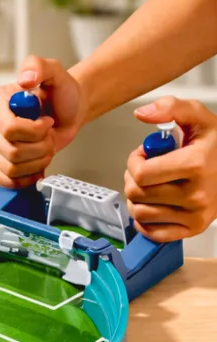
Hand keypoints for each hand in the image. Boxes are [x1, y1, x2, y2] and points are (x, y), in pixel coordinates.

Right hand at [0, 55, 86, 187]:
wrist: (66, 112)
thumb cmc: (59, 93)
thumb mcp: (55, 72)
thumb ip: (39, 67)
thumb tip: (25, 80)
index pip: (9, 129)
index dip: (35, 131)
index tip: (47, 121)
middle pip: (12, 152)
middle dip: (40, 147)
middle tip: (48, 135)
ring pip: (13, 168)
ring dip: (38, 160)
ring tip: (45, 147)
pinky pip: (7, 181)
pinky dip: (28, 177)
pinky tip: (38, 165)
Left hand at [126, 97, 216, 242]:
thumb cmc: (216, 146)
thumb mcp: (198, 118)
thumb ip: (171, 108)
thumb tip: (142, 113)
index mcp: (195, 165)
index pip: (141, 174)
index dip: (134, 162)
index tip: (143, 155)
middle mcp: (196, 194)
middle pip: (137, 194)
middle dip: (132, 179)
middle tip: (144, 171)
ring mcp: (195, 215)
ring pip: (140, 214)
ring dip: (136, 199)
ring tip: (149, 186)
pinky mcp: (192, 229)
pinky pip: (152, 233)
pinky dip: (144, 221)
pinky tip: (152, 205)